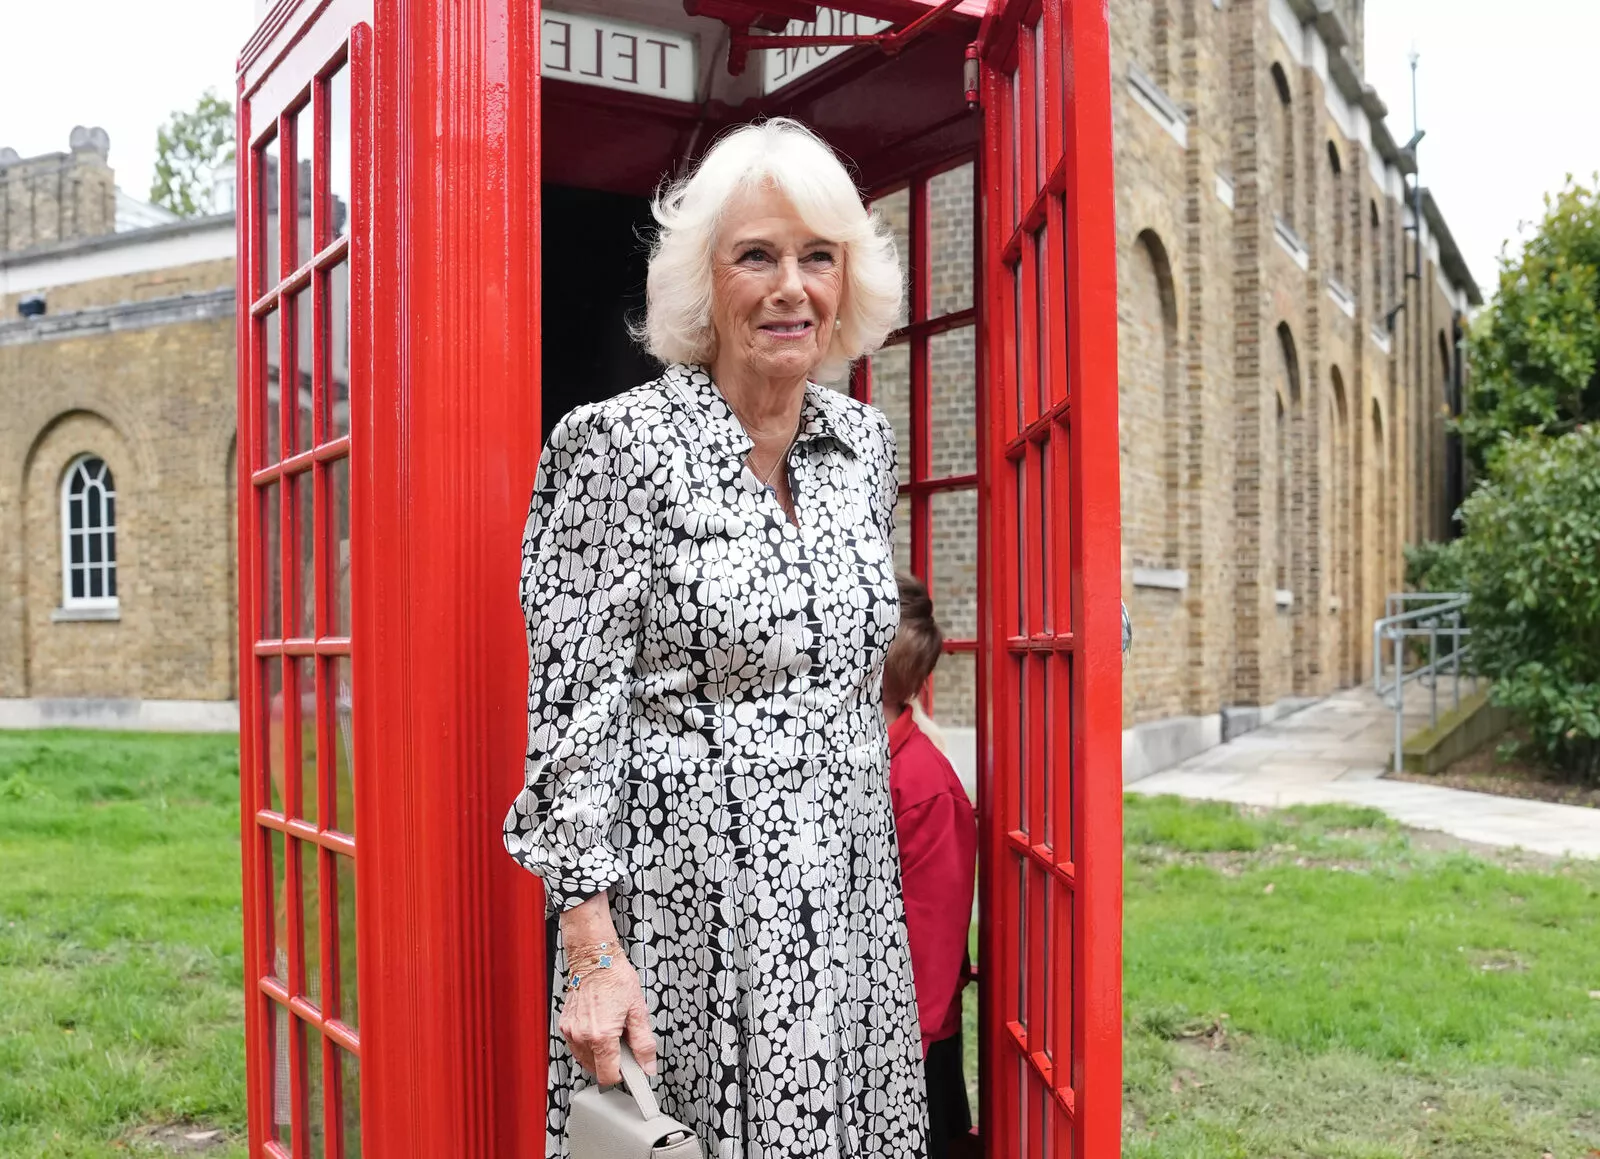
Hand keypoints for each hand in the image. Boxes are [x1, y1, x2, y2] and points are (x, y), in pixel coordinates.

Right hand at [558, 952, 657, 1084]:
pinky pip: (577, 1047)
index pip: (608, 1076)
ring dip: (599, 1054)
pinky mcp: (565, 1026)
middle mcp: (582, 1036)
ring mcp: (571, 1031)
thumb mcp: (638, 1011)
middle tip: (623, 1042)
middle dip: (611, 1062)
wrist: (595, 959)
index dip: (623, 1076)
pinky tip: (599, 1028)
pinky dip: (589, 1044)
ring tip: (611, 1031)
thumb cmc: (615, 978)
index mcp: (602, 1035)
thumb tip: (648, 1065)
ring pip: (585, 1060)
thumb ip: (644, 1043)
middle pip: (596, 1070)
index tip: (630, 1071)